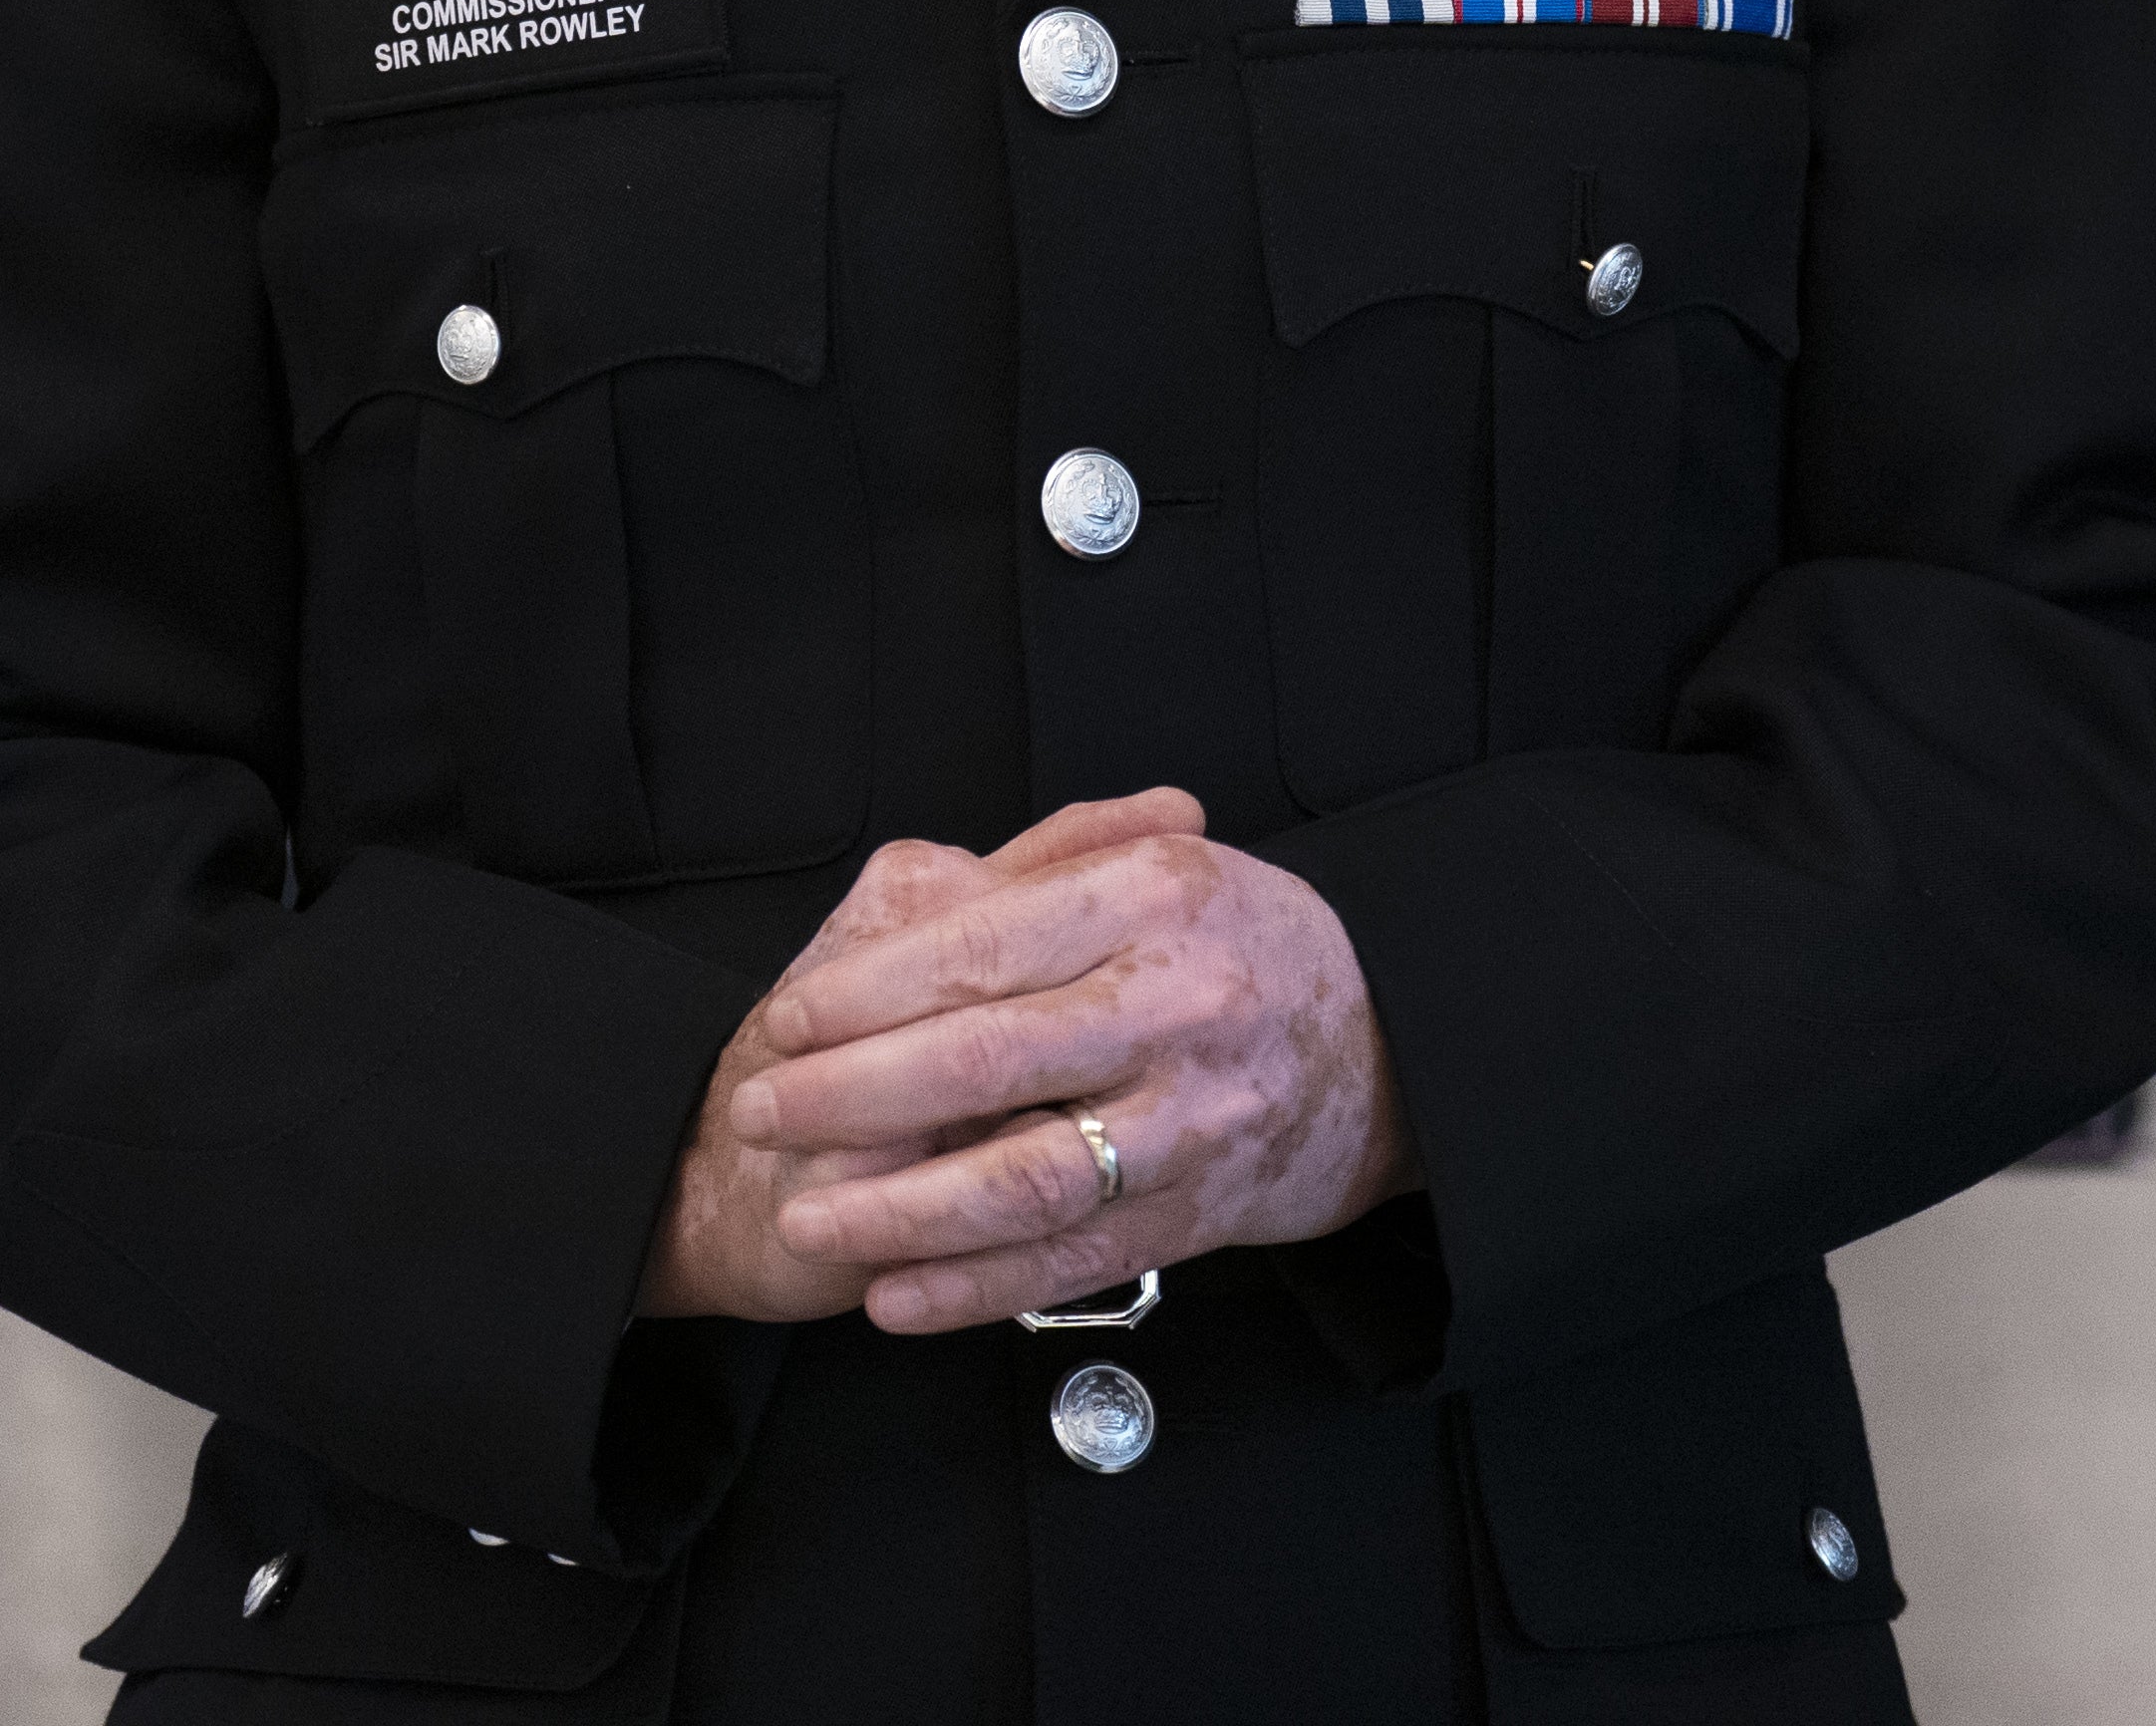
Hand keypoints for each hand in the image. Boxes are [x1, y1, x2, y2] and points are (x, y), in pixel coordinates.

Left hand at [741, 787, 1414, 1335]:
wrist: (1395, 1047)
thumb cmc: (1243, 946)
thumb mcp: (1164, 865)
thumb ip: (1048, 860)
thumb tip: (916, 877)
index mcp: (1152, 897)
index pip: (979, 946)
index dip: (868, 991)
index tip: (788, 1020)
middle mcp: (1180, 1005)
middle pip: (986, 1056)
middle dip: (853, 1093)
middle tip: (760, 1109)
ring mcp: (1195, 1120)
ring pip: (1025, 1177)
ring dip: (900, 1212)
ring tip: (805, 1218)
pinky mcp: (1202, 1215)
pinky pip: (1071, 1260)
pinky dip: (974, 1287)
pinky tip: (893, 1294)